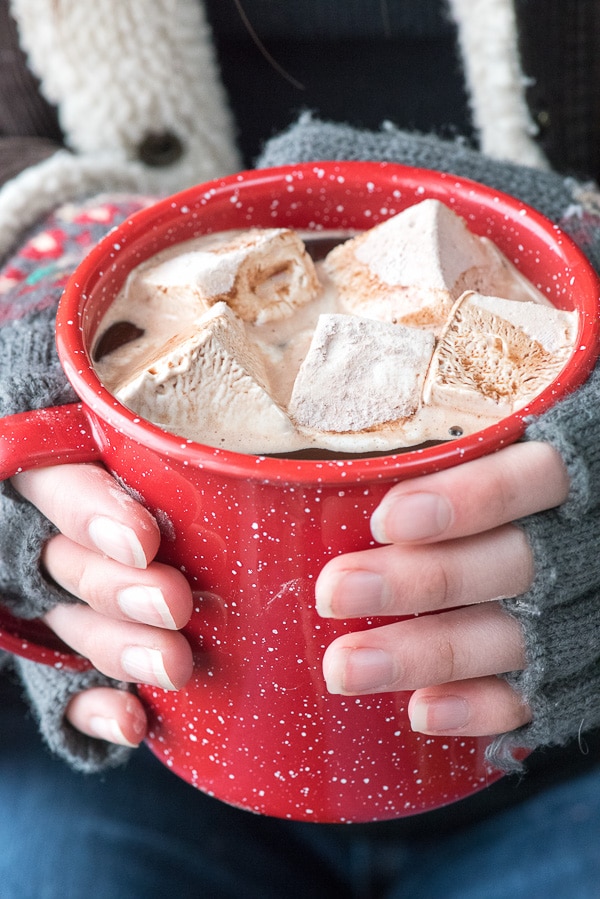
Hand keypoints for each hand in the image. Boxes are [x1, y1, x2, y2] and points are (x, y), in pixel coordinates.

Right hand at [11, 463, 193, 746]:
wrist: (201, 536)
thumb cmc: (204, 479)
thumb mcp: (182, 457)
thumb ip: (185, 455)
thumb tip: (256, 469)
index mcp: (72, 472)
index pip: (58, 481)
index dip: (90, 511)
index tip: (143, 539)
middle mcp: (58, 537)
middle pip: (68, 561)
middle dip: (120, 588)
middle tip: (174, 605)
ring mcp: (61, 600)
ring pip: (74, 624)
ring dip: (121, 648)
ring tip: (174, 665)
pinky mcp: (70, 657)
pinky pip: (66, 690)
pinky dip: (96, 709)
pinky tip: (133, 722)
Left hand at [315, 441, 569, 738]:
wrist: (592, 535)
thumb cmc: (531, 481)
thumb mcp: (523, 437)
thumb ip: (478, 437)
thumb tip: (370, 407)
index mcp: (581, 474)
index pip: (538, 478)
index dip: (471, 499)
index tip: (387, 520)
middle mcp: (583, 548)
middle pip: (510, 565)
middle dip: (418, 582)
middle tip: (335, 591)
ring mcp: (582, 616)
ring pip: (509, 637)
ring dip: (423, 654)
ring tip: (345, 667)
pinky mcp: (574, 672)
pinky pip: (531, 697)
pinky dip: (478, 707)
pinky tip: (422, 710)